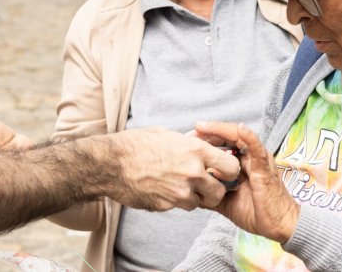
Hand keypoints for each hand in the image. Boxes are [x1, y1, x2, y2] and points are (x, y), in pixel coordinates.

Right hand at [99, 127, 239, 211]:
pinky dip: (176, 201)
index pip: (231, 167)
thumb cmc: (136, 144)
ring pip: (200, 203)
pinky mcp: (166, 205)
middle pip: (219, 192)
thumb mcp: (168, 135)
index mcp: (195, 151)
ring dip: (194, 197)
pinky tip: (164, 189)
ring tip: (180, 184)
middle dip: (214, 189)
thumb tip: (208, 145)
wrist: (110, 164)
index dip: (229, 170)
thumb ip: (191, 143)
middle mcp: (191, 173)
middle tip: (205, 183)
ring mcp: (179, 192)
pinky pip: (180, 206)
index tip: (221, 169)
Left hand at [194, 121, 299, 242]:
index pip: (221, 143)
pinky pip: (258, 150)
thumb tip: (190, 191)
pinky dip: (250, 137)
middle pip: (227, 136)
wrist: (277, 225)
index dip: (205, 139)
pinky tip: (241, 129)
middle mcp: (249, 157)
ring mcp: (258, 161)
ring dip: (220, 130)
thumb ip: (211, 192)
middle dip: (208, 131)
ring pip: (239, 137)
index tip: (186, 139)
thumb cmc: (255, 212)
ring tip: (204, 126)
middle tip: (191, 129)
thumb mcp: (226, 201)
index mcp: (240, 163)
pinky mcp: (265, 168)